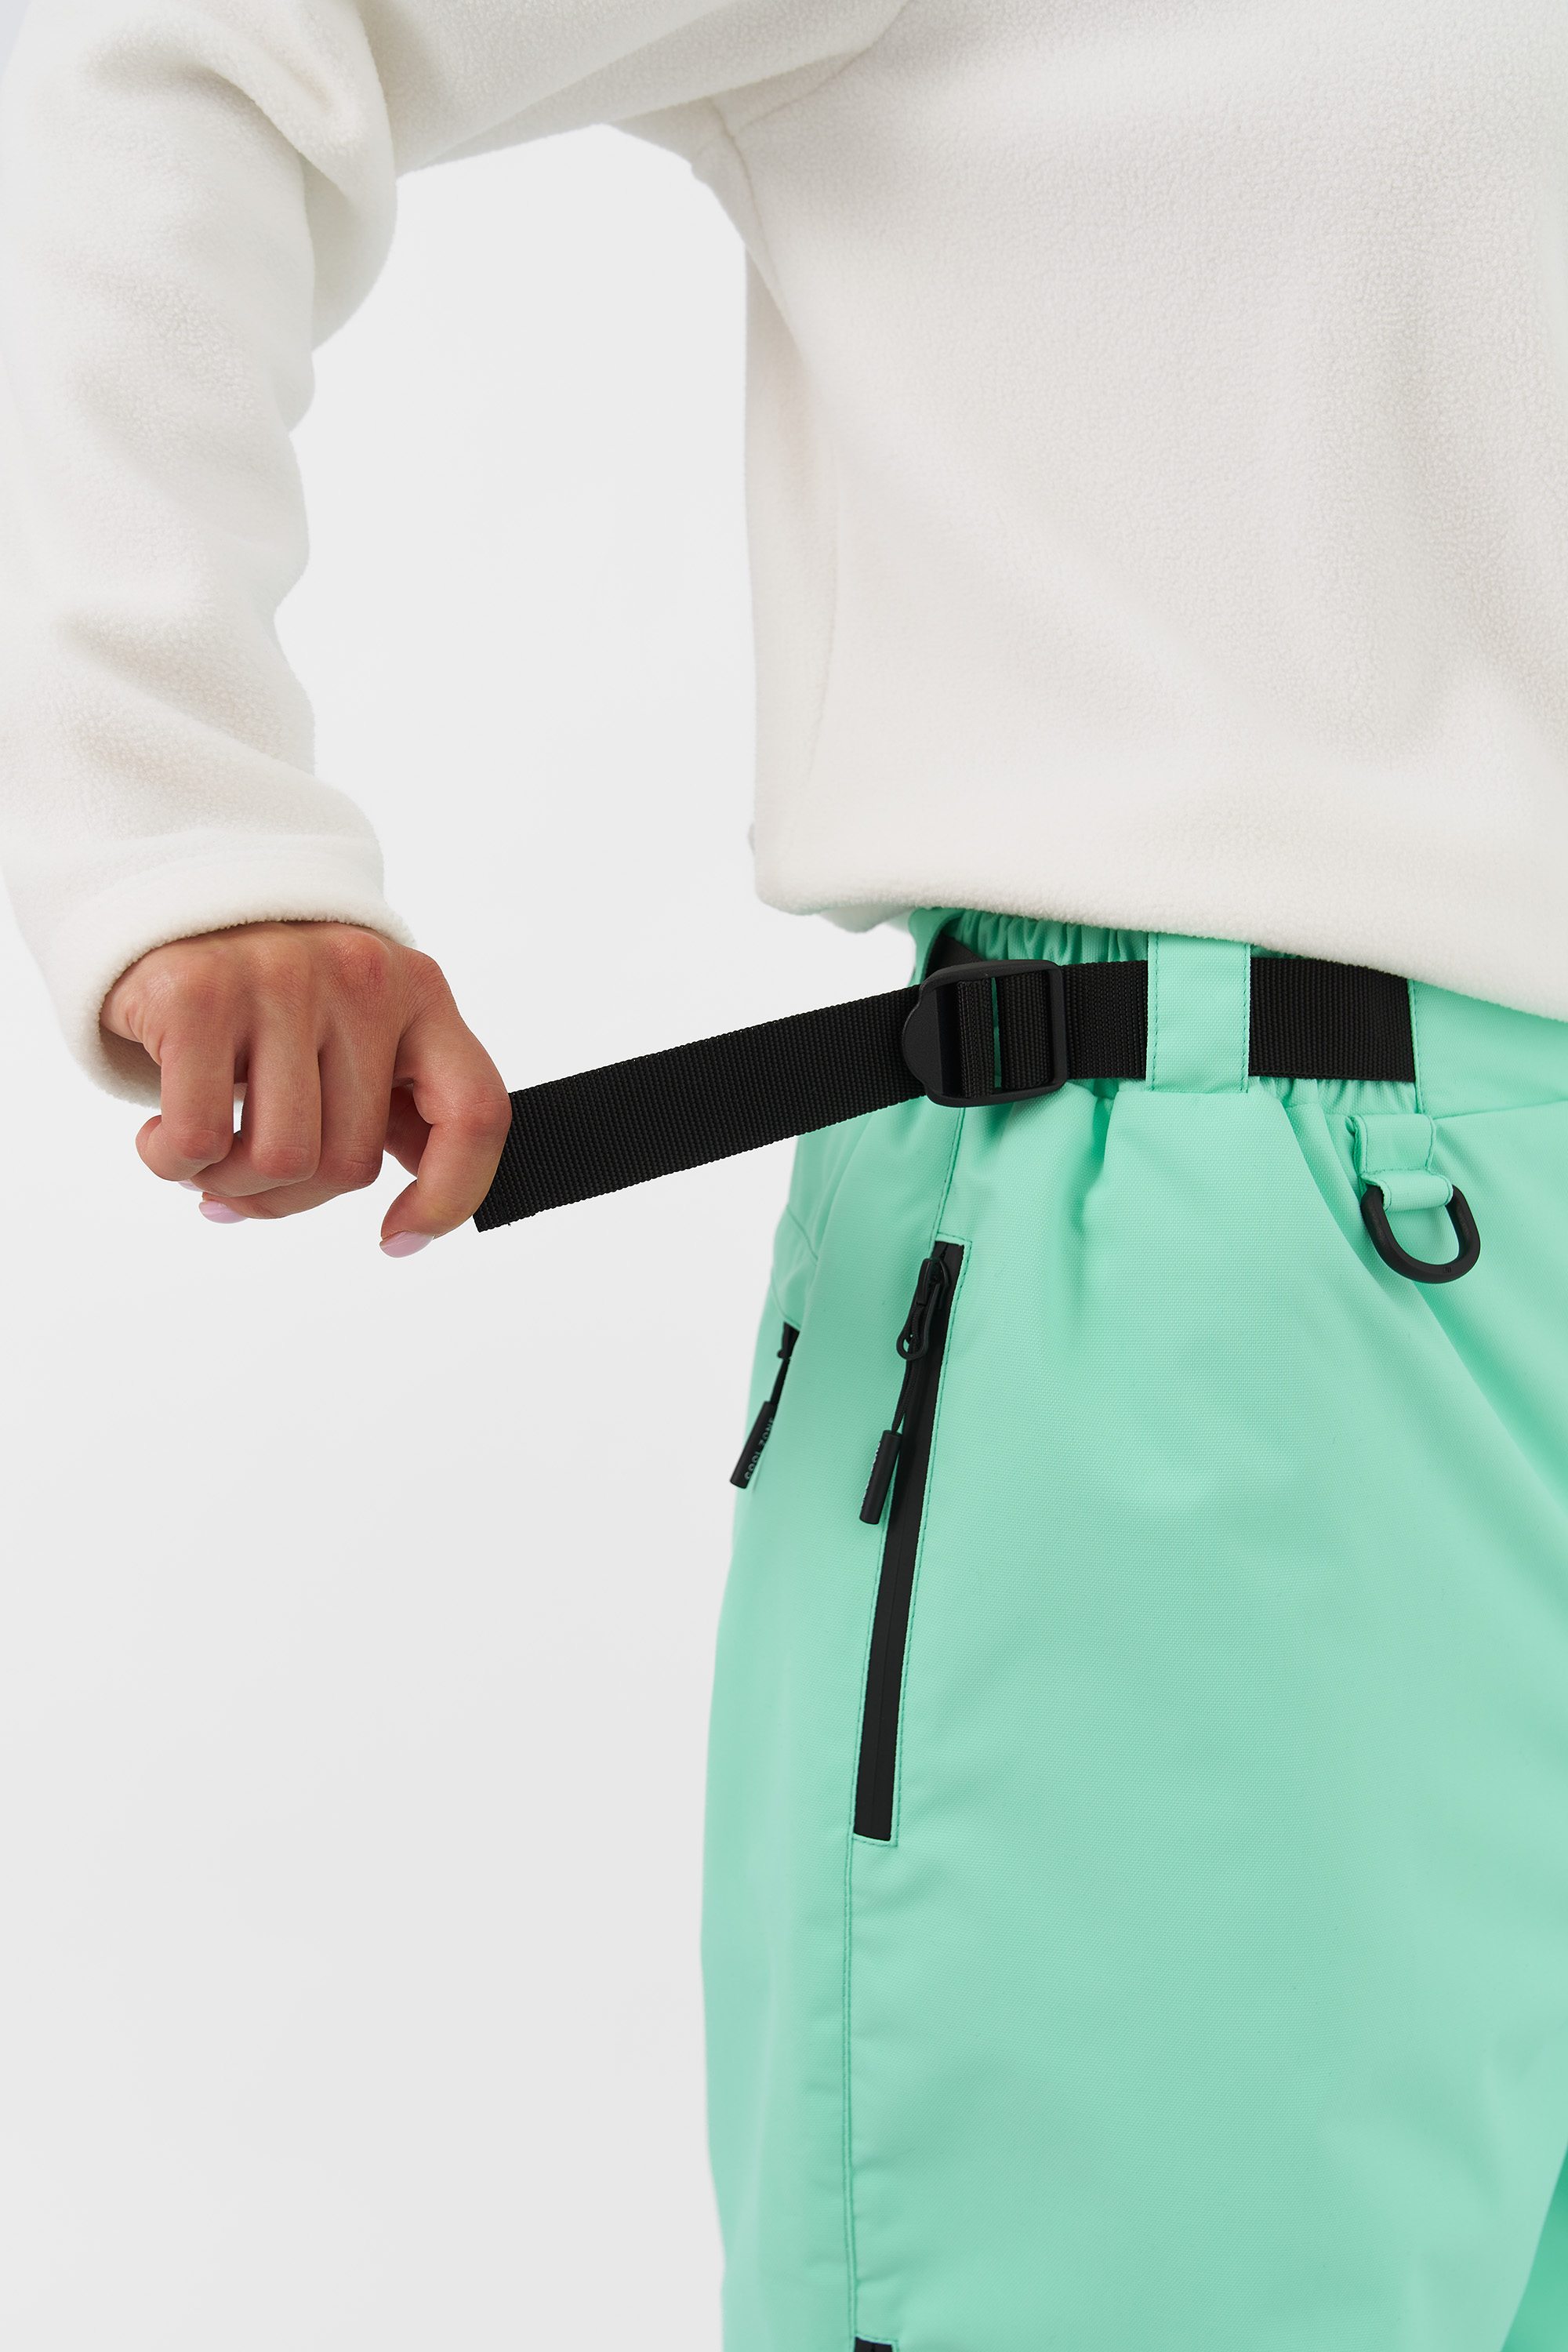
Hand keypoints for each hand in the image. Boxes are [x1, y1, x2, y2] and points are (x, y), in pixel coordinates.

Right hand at [101, 923, 511, 1251]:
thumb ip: (393, 1103)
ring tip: (205, 1150)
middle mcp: (363, 976)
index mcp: (421, 992)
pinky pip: (199, 1139)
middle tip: (245, 1176)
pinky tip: (161, 1134)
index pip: (475, 1112)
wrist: (166, 901)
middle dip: (289, 1197)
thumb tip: (417, 1216)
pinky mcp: (199, 991)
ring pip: (279, 1161)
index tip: (396, 1239)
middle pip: (351, 1165)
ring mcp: (283, 977)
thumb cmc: (270, 993)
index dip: (450, 1196)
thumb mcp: (354, 1031)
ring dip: (229, 1184)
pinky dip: (172, 1160)